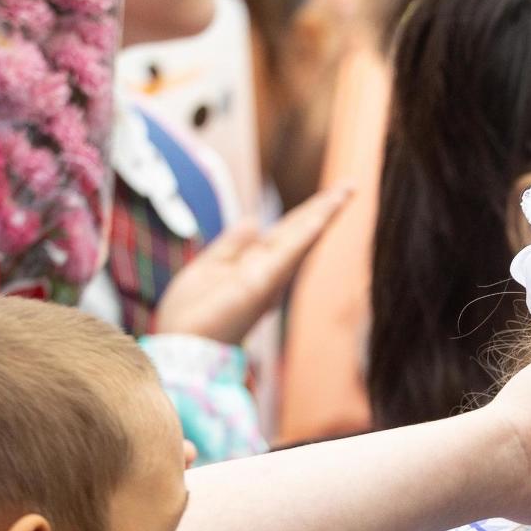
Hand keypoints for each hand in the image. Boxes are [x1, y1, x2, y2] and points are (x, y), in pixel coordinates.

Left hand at [149, 188, 354, 345]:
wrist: (179, 345)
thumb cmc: (190, 316)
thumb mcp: (209, 268)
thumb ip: (232, 245)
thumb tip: (254, 220)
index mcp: (257, 268)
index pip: (286, 233)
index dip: (307, 213)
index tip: (330, 195)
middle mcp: (269, 274)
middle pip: (300, 232)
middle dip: (324, 208)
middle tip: (351, 186)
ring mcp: (267, 280)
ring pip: (300, 239)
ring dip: (323, 214)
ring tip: (344, 193)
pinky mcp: (259, 286)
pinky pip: (286, 256)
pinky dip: (305, 237)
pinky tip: (321, 218)